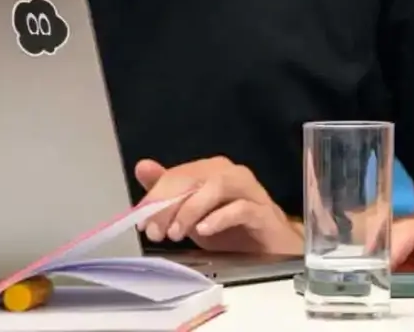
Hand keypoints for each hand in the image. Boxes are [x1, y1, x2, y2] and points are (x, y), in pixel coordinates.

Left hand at [135, 157, 300, 254]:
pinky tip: (204, 230)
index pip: (178, 174)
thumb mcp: (193, 213)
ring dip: (191, 209)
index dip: (156, 196)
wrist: (270, 247)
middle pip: (195, 177)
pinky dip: (219, 218)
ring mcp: (249, 191)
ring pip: (217, 186)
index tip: (142, 220)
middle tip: (155, 230)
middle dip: (169, 204)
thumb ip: (168, 191)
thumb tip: (143, 167)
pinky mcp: (263, 212)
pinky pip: (241, 208)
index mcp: (212, 171)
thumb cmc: (232, 227)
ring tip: (177, 232)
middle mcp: (231, 174)